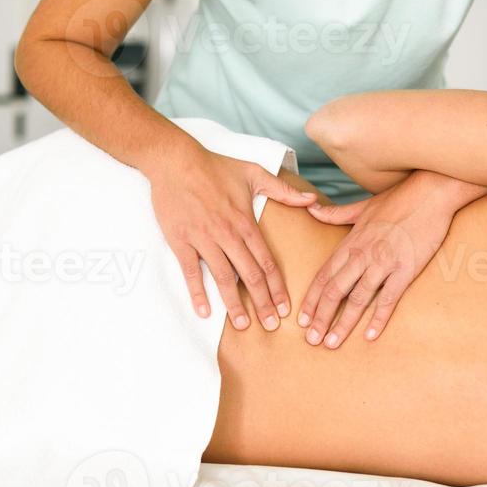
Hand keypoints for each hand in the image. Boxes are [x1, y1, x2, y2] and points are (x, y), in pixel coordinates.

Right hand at [145, 140, 315, 329]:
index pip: (267, 262)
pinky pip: (191, 271)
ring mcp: (203, 239)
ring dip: (234, 304)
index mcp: (246, 222)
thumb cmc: (214, 166)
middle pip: (249, 276)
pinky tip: (204, 311)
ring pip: (223, 278)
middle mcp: (227, 234)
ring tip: (243, 324)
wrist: (176, 160)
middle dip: (262, 303)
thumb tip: (311, 200)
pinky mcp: (181, 241)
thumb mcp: (253, 173)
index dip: (277, 287)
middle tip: (271, 325)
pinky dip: (197, 292)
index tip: (285, 307)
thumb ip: (283, 191)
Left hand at [298, 170, 486, 348]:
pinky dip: (378, 319)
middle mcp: (363, 254)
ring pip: (357, 299)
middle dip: (320, 318)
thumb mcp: (363, 206)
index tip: (302, 319)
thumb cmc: (400, 198)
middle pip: (334, 291)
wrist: (431, 193)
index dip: (311, 299)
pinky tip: (370, 336)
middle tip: (312, 340)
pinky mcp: (405, 269)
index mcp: (351, 241)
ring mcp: (384, 262)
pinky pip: (388, 298)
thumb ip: (336, 214)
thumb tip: (312, 210)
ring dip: (343, 324)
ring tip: (332, 343)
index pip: (324, 275)